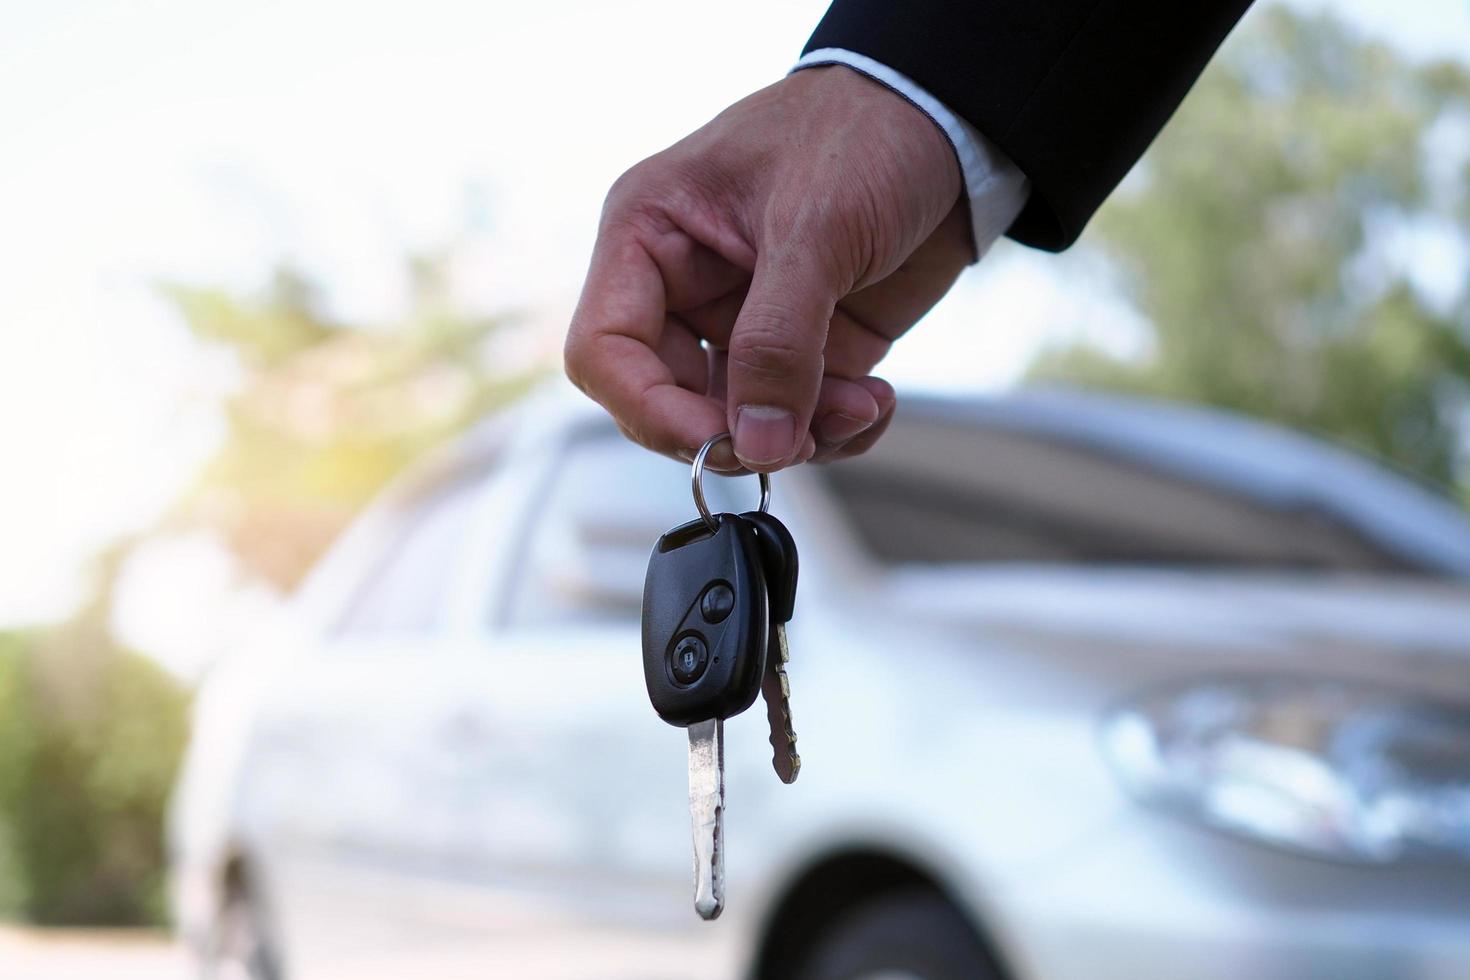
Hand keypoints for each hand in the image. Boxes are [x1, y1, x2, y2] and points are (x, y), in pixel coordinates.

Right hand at [564, 66, 971, 471]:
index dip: (649, 409)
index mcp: (648, 235)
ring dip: (801, 436)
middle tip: (801, 435)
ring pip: (736, 425)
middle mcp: (682, 286)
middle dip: (736, 431)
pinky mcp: (801, 350)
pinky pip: (795, 421)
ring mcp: (743, 323)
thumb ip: (778, 344)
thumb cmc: (864, 134)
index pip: (604, 350)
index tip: (718, 441)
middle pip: (665, 402)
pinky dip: (836, 430)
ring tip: (862, 404)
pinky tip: (874, 400)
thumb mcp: (814, 231)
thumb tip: (755, 446)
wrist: (947, 126)